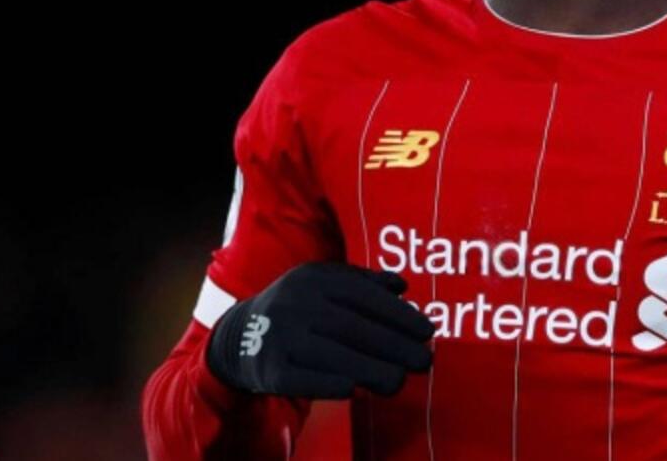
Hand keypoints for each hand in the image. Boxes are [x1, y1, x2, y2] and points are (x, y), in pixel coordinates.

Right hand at [205, 262, 434, 397]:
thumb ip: (363, 282)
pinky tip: (355, 389)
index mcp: (313, 278)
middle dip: (393, 345)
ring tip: (399, 381)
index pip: (363, 295)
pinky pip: (301, 379)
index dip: (398, 314)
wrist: (239, 336)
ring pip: (331, 354)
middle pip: (351, 326)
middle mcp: (294, 302)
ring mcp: (278, 335)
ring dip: (370, 369)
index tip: (428, 331)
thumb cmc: (299, 310)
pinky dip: (328, 384)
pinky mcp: (268, 368)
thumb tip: (401, 286)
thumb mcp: (324, 285)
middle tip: (423, 361)